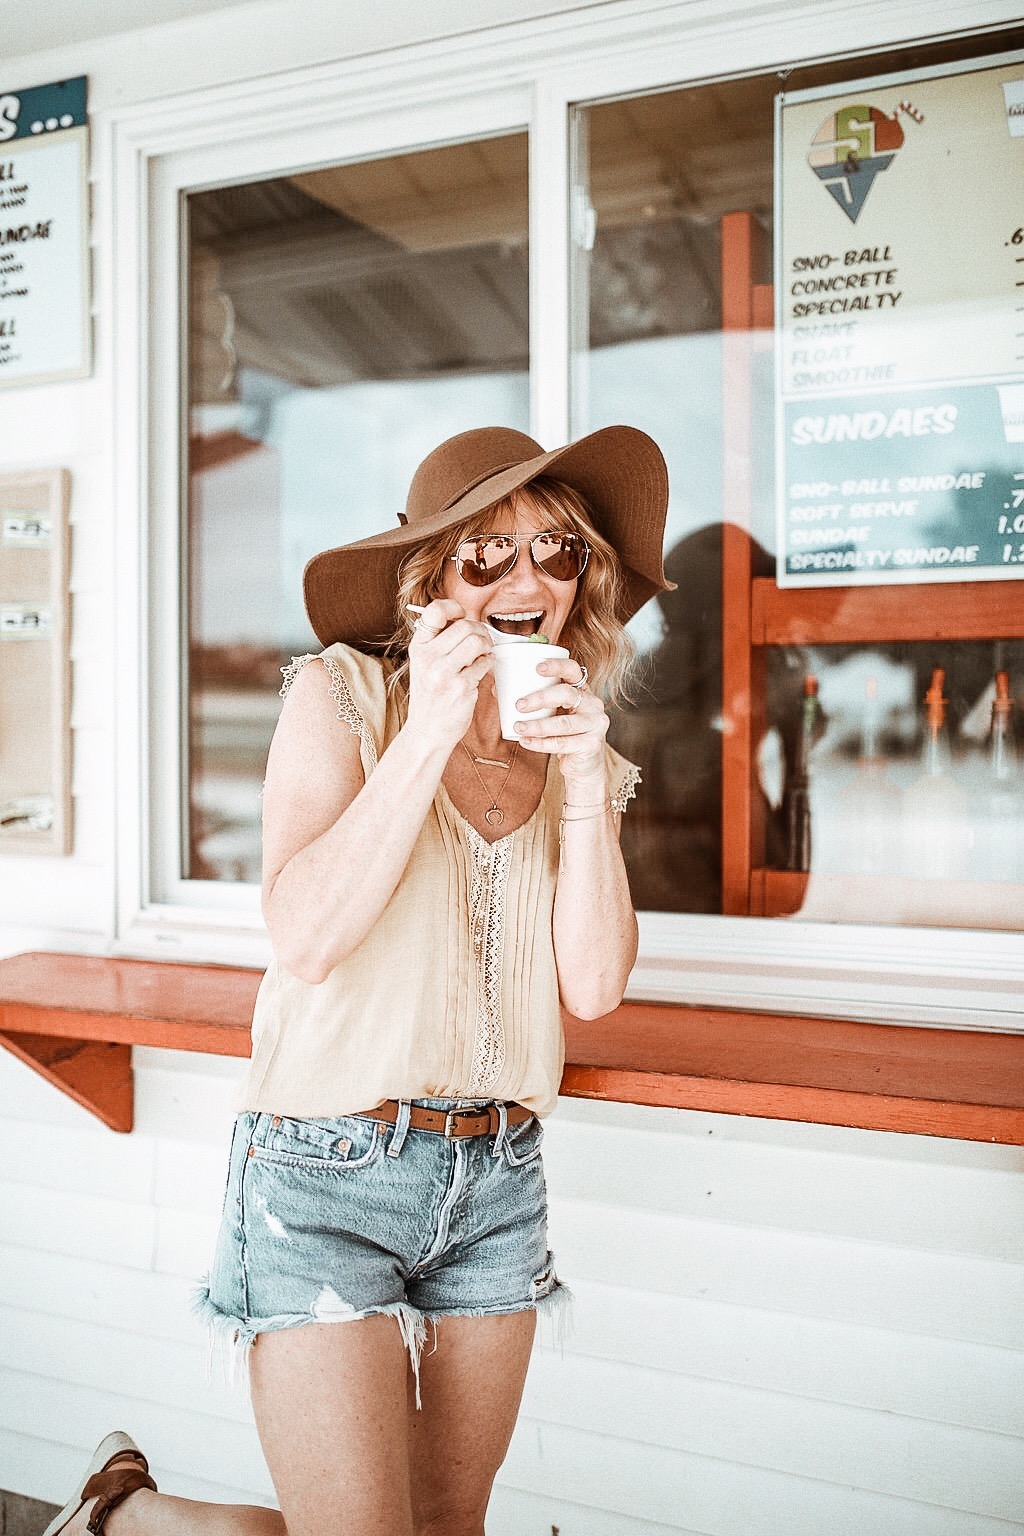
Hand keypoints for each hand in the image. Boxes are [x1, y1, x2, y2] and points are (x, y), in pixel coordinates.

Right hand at [405, 599, 494, 751]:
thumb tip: (467, 619)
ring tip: (483, 654)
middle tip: (482, 641)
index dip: (453, 607)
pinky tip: (480, 671)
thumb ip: (440, 642)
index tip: (461, 615)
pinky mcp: (461, 687)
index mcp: (418, 647)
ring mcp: (444, 673)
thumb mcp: (425, 665)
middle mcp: (428, 657)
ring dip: (487, 645)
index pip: (434, 611)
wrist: (427, 731)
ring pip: (477, 641)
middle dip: (480, 630)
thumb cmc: (431, 696)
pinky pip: (485, 663)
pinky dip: (488, 664)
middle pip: (465, 625)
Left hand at [514, 657, 608, 792]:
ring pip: (563, 724)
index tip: (537, 668)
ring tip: (517, 727)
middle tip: (518, 705)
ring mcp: (595, 724)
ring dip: (537, 725)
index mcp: (582, 689)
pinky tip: (525, 742)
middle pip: (567, 694)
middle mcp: (593, 704)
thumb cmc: (563, 733)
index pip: (573, 670)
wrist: (584, 764)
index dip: (557, 666)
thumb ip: (532, 700)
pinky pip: (562, 744)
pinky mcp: (592, 745)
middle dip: (540, 698)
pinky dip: (541, 743)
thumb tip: (496, 688)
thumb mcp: (552, 713)